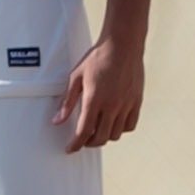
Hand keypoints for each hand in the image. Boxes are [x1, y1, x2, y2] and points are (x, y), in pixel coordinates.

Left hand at [58, 34, 144, 149]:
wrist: (122, 45)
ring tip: (96, 130)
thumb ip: (67, 101)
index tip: (70, 149)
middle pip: (100, 138)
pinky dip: (120, 129)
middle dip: (88, 143)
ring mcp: (126, 104)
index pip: (84, 131)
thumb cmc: (97, 58)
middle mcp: (112, 105)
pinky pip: (130, 125)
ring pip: (115, 134)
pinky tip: (113, 123)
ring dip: (104, 137)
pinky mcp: (137, 101)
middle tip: (82, 140)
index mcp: (94, 99)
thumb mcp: (76, 77)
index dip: (75, 144)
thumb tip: (57, 121)